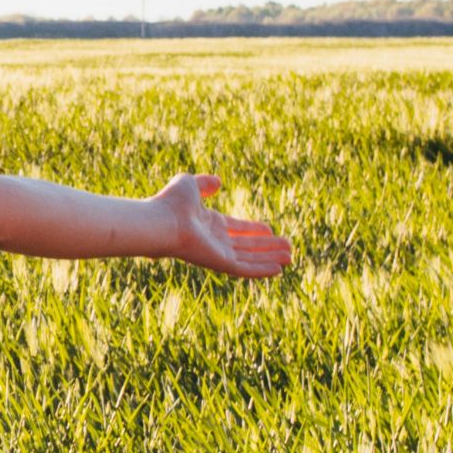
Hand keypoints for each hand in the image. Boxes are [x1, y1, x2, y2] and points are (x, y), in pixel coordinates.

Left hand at [149, 172, 293, 278]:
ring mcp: (217, 253)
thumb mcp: (189, 184)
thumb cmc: (171, 202)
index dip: (253, 229)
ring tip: (290, 257)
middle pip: (246, 246)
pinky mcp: (220, 264)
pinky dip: (261, 270)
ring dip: (270, 258)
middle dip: (267, 247)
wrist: (162, 221)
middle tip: (288, 247)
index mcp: (208, 223)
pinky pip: (245, 270)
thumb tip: (218, 182)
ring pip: (249, 258)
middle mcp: (214, 240)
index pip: (236, 228)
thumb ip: (204, 183)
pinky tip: (279, 270)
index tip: (270, 230)